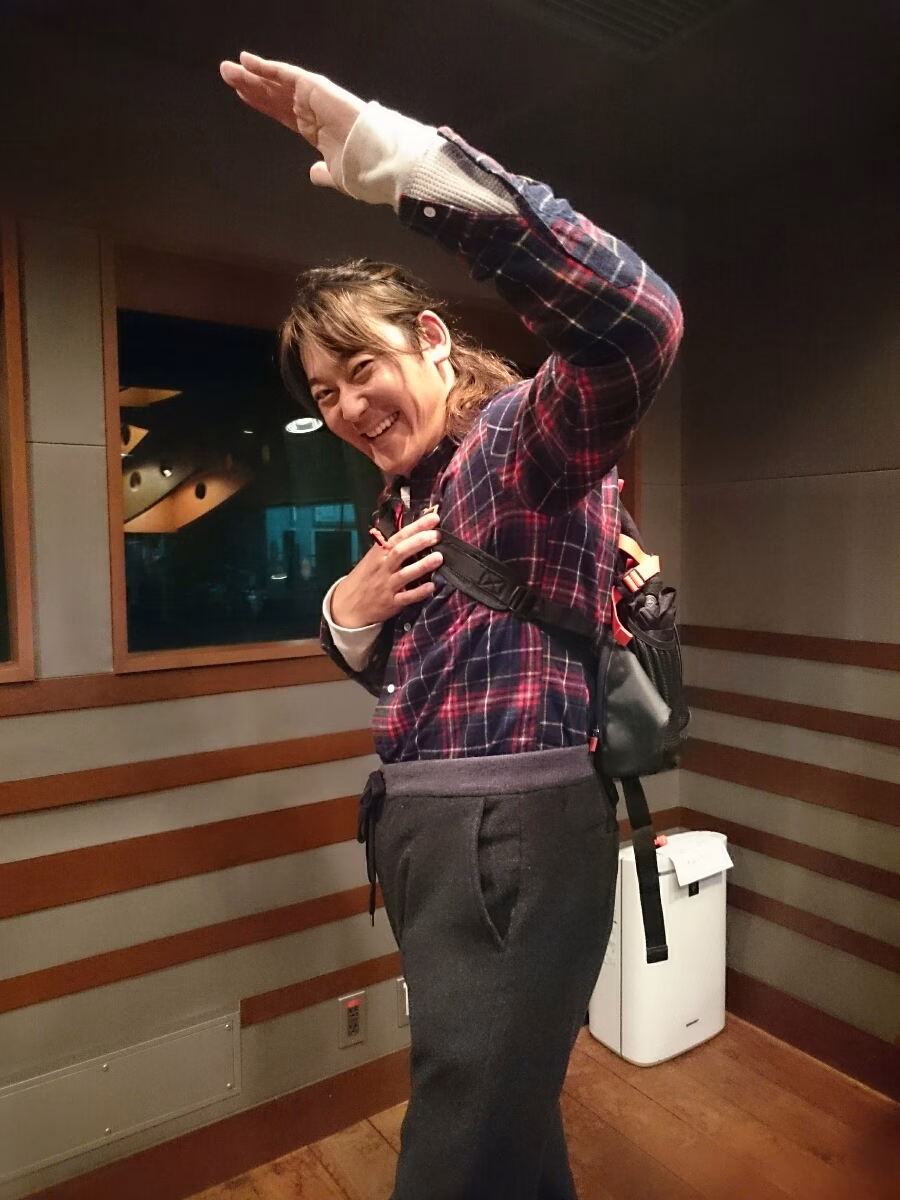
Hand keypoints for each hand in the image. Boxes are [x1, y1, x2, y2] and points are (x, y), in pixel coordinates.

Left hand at [219, 52, 363, 189]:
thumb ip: (322, 174)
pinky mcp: (315, 88)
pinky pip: (287, 74)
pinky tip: (247, 61)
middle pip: (274, 96)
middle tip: (227, 75)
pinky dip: (266, 67)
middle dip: (251, 86)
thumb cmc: (360, 169)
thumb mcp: (335, 175)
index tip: (244, 96)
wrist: (374, 160)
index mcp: (316, 130)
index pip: (283, 113)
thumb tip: (313, 174)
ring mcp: (313, 98)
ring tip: (228, 69)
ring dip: (252, 75)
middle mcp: (312, 111)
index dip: (263, 103)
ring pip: (276, 83)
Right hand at [331, 512, 442, 627]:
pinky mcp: (391, 603)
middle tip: (437, 536)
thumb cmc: (365, 577)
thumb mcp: (373, 558)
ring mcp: (387, 585)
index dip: (416, 527)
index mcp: (379, 553)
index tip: (433, 519)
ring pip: (405, 574)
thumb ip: (391, 547)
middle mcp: (383, 567)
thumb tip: (415, 530)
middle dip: (420, 542)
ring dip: (423, 565)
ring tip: (439, 557)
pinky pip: (406, 597)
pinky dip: (419, 592)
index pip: (398, 536)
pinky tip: (431, 586)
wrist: (348, 605)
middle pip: (401, 552)